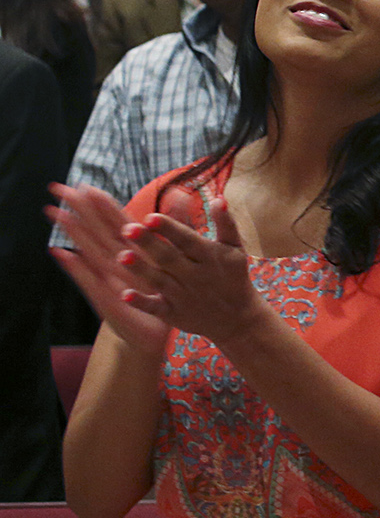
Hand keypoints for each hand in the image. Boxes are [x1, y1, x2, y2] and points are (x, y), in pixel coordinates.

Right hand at [48, 182, 172, 354]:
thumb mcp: (172, 257)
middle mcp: (117, 265)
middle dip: (80, 211)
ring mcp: (110, 282)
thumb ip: (174, 226)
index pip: (117, 225)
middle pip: (98, 233)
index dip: (103, 205)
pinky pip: (95, 285)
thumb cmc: (161, 291)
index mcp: (132, 254)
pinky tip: (63, 253)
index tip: (87, 184)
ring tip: (59, 214)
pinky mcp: (110, 301)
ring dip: (75, 234)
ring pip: (92, 254)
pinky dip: (79, 270)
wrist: (153, 333)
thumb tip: (183, 195)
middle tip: (60, 188)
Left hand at [112, 193, 270, 346]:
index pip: (187, 240)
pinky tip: (124, 294)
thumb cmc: (233, 277)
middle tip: (128, 228)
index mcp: (210, 257)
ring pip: (159, 281)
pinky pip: (156, 308)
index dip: (170, 229)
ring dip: (140, 269)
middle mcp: (195, 276)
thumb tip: (219, 198)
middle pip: (169, 258)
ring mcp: (183, 296)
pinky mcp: (173, 313)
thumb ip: (226, 223)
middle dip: (149, 244)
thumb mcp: (235, 248)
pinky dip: (141, 302)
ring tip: (121, 255)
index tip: (151, 217)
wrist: (238, 319)